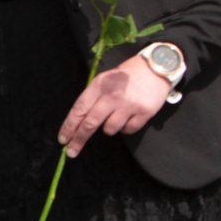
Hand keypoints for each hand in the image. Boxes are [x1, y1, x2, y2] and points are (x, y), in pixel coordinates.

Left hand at [56, 59, 174, 156]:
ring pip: (110, 129)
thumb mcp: (105, 79)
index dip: (69, 126)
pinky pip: (128, 130)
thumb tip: (79, 121)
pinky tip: (129, 117)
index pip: (79, 109)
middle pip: (90, 123)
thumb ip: (93, 97)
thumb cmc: (127, 75)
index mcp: (100, 86)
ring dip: (109, 128)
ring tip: (116, 116)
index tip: (63, 139)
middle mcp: (112, 96)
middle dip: (78, 140)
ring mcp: (128, 105)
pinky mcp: (144, 112)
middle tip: (71, 152)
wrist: (156, 68)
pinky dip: (126, 127)